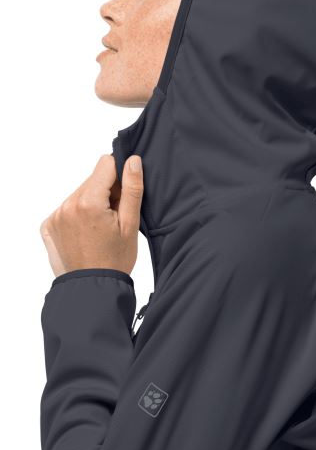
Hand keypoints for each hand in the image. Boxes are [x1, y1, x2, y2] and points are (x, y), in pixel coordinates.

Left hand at [40, 154, 142, 277]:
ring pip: (80, 193)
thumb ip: (132, 189)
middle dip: (106, 192)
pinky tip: (87, 232)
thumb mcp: (130, 224)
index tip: (122, 198)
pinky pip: (67, 207)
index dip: (119, 176)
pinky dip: (78, 214)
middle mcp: (67, 205)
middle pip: (92, 179)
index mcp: (88, 202)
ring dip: (92, 202)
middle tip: (113, 218)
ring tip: (100, 228)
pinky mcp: (49, 225)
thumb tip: (132, 161)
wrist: (92, 288)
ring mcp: (55, 216)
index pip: (106, 163)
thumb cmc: (115, 259)